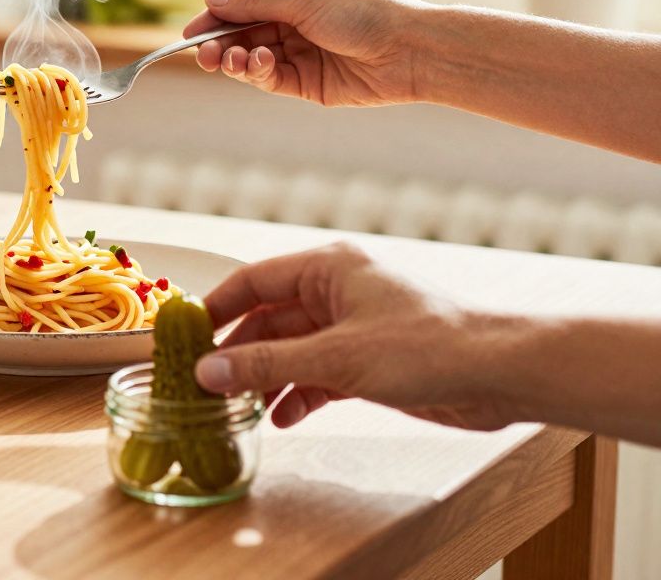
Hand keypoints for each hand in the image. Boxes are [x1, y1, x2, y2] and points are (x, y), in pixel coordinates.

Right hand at [183, 0, 427, 106]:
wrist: (409, 50)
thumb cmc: (364, 13)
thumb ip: (254, 5)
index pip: (243, 5)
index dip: (215, 19)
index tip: (189, 34)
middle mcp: (296, 22)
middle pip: (243, 34)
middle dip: (220, 44)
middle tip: (202, 54)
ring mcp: (301, 54)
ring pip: (252, 59)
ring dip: (235, 60)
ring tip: (227, 61)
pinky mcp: (308, 84)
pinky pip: (271, 79)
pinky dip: (258, 73)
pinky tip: (256, 65)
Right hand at [195, 243, 523, 430]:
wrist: (501, 374)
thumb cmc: (430, 346)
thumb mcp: (338, 356)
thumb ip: (268, 364)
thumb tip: (207, 372)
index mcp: (328, 268)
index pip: (253, 280)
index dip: (215, 308)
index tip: (184, 337)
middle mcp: (336, 292)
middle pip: (268, 320)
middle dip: (238, 353)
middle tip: (204, 384)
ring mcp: (352, 327)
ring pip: (290, 351)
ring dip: (265, 378)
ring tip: (236, 408)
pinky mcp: (368, 361)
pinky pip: (316, 374)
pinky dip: (297, 393)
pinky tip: (283, 417)